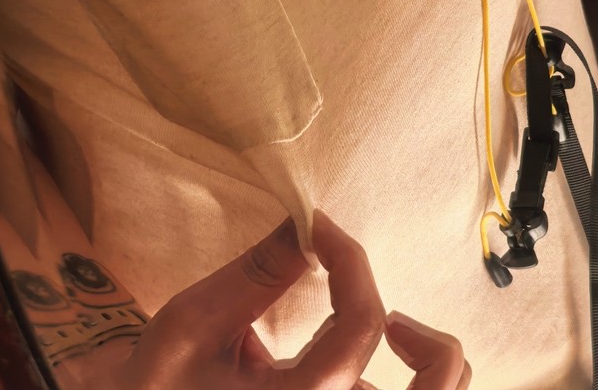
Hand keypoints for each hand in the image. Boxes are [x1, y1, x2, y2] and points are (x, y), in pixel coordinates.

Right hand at [56, 210, 469, 388]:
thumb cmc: (160, 384)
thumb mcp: (192, 323)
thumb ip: (255, 273)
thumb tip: (304, 224)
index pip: (362, 319)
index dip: (350, 256)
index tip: (318, 227)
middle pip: (438, 388)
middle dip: (430, 344)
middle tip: (393, 320)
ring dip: (429, 370)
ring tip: (389, 339)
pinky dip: (404, 388)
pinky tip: (359, 369)